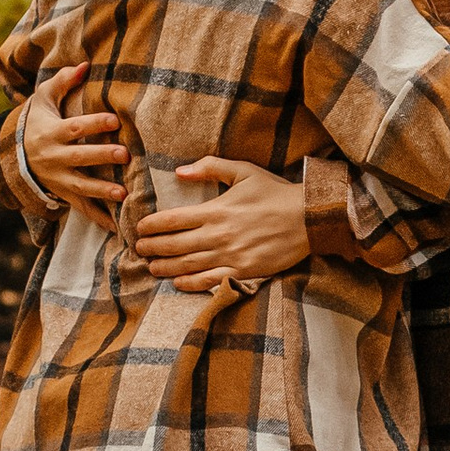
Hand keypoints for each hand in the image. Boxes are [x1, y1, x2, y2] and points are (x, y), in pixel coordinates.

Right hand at [17, 62, 126, 222]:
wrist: (15, 154)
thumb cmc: (38, 121)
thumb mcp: (44, 98)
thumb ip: (62, 81)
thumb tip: (83, 65)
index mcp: (52, 132)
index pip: (75, 128)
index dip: (94, 123)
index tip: (115, 120)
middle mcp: (54, 157)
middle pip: (79, 157)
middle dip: (101, 156)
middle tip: (125, 154)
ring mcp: (58, 178)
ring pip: (80, 186)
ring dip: (101, 190)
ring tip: (123, 194)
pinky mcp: (62, 194)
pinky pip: (81, 208)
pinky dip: (98, 218)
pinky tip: (117, 226)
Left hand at [132, 159, 311, 290]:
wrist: (309, 218)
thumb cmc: (275, 193)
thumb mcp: (244, 171)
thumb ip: (210, 167)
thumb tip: (179, 171)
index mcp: (216, 210)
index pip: (172, 220)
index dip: (152, 226)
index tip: (141, 228)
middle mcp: (218, 235)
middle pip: (174, 245)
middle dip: (152, 248)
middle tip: (140, 250)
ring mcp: (230, 256)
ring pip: (187, 266)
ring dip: (165, 268)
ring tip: (152, 267)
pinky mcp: (243, 271)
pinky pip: (209, 281)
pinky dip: (189, 284)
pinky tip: (177, 283)